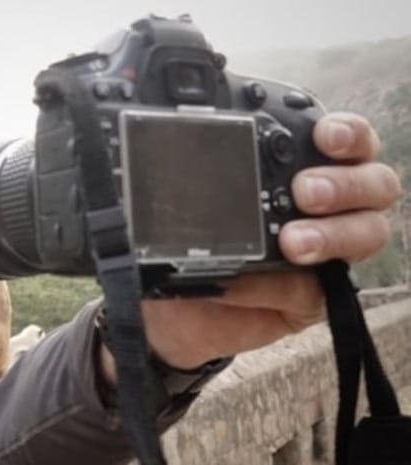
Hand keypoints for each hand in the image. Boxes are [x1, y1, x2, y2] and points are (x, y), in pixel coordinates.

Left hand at [131, 112, 400, 370]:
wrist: (164, 304)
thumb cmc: (187, 239)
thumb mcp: (186, 200)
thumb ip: (196, 171)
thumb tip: (169, 142)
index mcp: (304, 167)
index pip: (349, 141)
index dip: (349, 134)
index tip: (324, 136)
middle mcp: (329, 207)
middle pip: (375, 185)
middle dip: (345, 184)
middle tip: (305, 193)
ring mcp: (326, 254)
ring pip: (366, 235)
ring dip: (332, 234)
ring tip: (293, 242)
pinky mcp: (310, 300)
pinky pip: (311, 290)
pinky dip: (274, 285)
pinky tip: (238, 282)